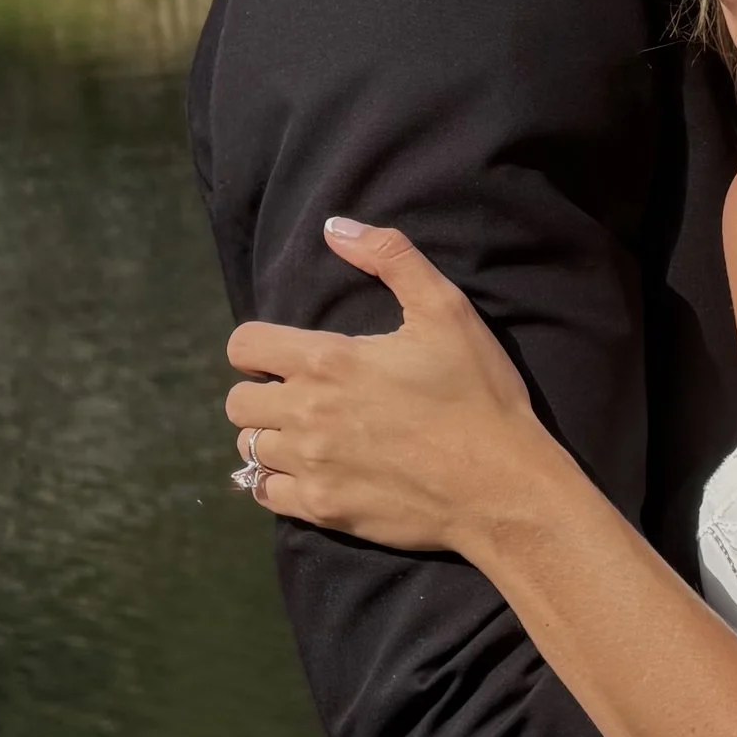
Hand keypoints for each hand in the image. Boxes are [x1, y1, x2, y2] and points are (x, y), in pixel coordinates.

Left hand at [224, 217, 547, 549]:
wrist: (499, 484)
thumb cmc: (477, 392)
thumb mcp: (445, 309)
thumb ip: (389, 256)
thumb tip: (334, 227)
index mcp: (328, 361)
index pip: (243, 346)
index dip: (258, 346)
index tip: (286, 354)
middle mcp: (306, 414)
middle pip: (237, 401)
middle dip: (263, 391)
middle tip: (302, 394)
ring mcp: (311, 466)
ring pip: (249, 447)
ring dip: (272, 436)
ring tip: (308, 432)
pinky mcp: (322, 509)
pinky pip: (265, 493)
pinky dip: (276, 481)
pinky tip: (310, 469)